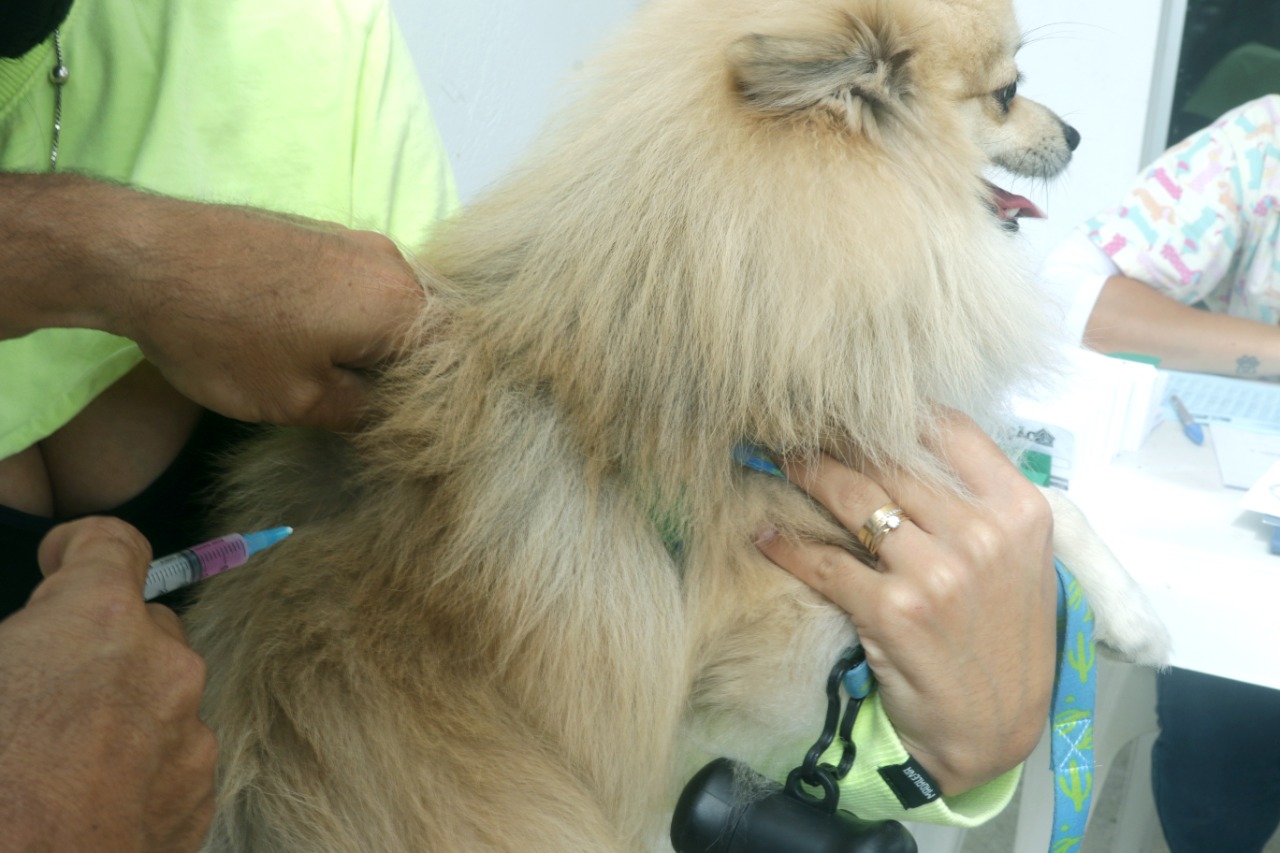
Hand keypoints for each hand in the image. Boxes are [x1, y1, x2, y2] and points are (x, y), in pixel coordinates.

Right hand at [0, 517, 215, 851]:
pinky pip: (173, 753)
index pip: (114, 542)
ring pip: (163, 693)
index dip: (81, 547)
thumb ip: (22, 639)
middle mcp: (165, 663)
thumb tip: (30, 648)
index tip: (59, 565)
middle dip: (102, 643)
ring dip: (124, 706)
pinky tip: (89, 796)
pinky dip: (141, 762)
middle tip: (46, 686)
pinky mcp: (200, 792)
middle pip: (144, 625)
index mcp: (99, 620)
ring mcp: (190, 731)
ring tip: (62, 757)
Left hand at [1, 174, 426, 431]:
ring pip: (385, 310)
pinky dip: (343, 319)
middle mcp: (392, 262)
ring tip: (329, 382)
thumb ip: (360, 414)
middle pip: (420, 334)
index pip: (449, 368)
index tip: (394, 435)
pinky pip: (354, 287)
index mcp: (403, 305)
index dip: (426, 408)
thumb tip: (387, 420)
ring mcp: (354, 241)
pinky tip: (306, 343)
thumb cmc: (225, 334)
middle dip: (397, 375)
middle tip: (361, 415)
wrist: (144, 255)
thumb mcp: (297, 400)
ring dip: (366, 347)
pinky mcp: (319, 233)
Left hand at [755, 411, 1056, 794]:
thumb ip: (979, 505)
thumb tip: (913, 449)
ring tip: (776, 458)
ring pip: (852, 498)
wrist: (996, 729)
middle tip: (795, 420)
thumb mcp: (1021, 562)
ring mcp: (936, 573)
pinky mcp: (892, 611)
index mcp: (1018, 511)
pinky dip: (787, 545)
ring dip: (805, 473)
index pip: (950, 430)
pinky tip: (763, 533)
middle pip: (891, 458)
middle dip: (837, 437)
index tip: (856, 402)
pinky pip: (824, 563)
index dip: (896, 410)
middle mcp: (981, 534)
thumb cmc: (1005, 640)